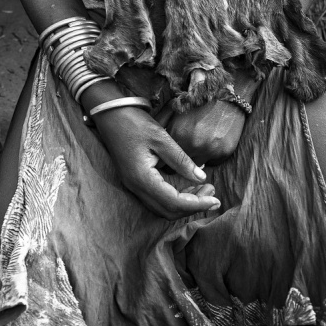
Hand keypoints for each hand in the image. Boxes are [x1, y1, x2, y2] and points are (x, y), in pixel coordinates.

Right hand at [92, 105, 219, 219]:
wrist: (109, 114)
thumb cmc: (133, 122)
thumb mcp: (160, 137)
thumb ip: (181, 160)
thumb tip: (202, 177)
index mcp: (142, 178)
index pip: (174, 202)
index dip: (197, 204)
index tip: (216, 200)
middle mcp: (136, 187)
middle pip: (168, 211)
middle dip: (193, 206)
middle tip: (212, 193)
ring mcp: (133, 185)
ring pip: (162, 207)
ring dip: (183, 203)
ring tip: (203, 188)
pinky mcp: (134, 180)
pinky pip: (156, 199)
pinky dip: (173, 197)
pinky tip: (186, 185)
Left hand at [158, 69, 255, 165]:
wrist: (225, 93)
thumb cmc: (197, 100)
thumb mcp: (174, 109)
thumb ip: (164, 127)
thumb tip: (156, 143)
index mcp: (178, 133)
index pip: (164, 160)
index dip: (164, 160)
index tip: (166, 157)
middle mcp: (193, 144)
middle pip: (180, 166)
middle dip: (179, 162)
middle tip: (181, 154)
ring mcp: (210, 149)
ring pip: (197, 166)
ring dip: (195, 159)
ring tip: (198, 145)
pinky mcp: (224, 152)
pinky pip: (212, 162)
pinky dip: (211, 156)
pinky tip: (212, 142)